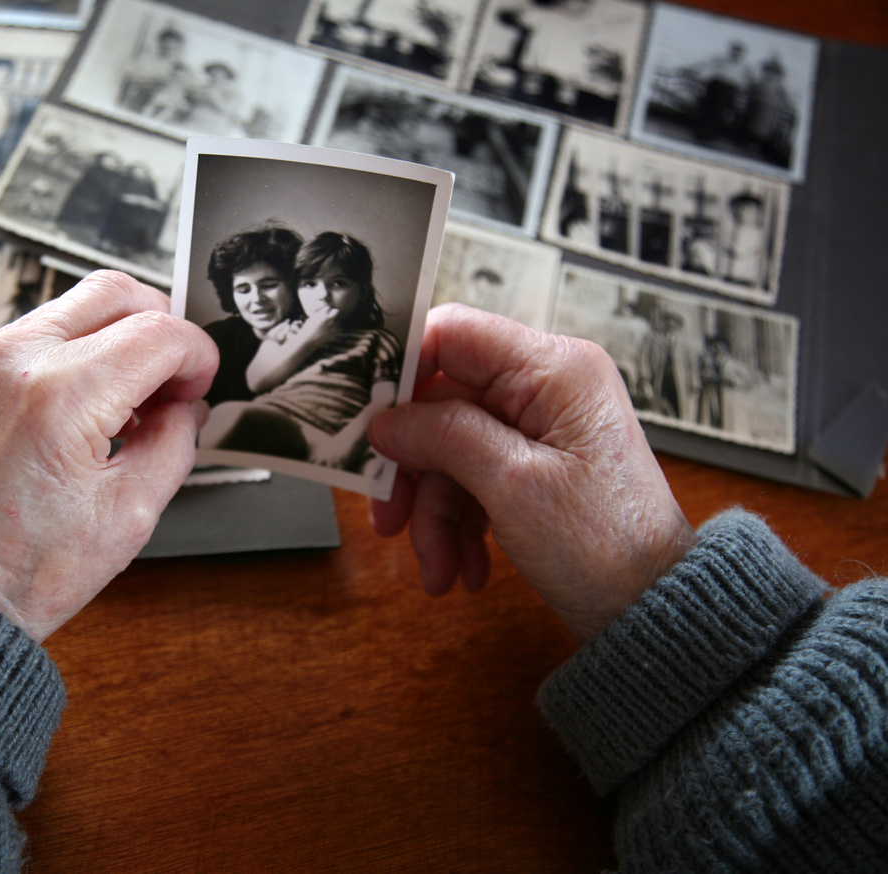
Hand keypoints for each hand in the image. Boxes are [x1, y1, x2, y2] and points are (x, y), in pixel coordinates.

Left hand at [0, 271, 217, 641]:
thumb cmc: (23, 570)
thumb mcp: (131, 514)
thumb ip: (175, 443)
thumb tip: (186, 407)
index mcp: (60, 396)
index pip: (158, 334)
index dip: (197, 357)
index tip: (200, 388)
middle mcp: (12, 360)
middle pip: (115, 293)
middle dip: (159, 327)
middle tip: (170, 381)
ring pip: (73, 306)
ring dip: (115, 340)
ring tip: (124, 405)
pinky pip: (35, 333)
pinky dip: (72, 354)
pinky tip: (82, 409)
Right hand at [366, 304, 695, 642]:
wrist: (652, 610)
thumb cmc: (608, 547)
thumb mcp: (513, 485)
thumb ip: (443, 436)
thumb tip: (386, 421)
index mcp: (554, 369)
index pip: (454, 335)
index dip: (402, 372)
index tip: (367, 419)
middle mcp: (546, 388)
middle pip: (442, 403)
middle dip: (413, 468)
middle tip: (386, 514)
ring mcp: (539, 428)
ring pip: (451, 450)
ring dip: (433, 512)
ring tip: (435, 566)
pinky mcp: (534, 466)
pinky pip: (472, 479)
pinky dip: (458, 524)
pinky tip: (460, 567)